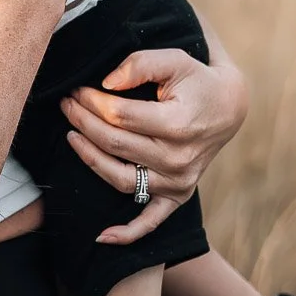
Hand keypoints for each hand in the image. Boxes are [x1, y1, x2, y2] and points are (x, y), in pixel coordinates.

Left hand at [60, 27, 248, 244]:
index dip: (91, 101)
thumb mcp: (174, 60)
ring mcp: (178, 182)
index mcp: (178, 125)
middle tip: (66, 104)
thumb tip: (105, 83)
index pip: (119, 116)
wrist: (229, 107)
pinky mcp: (178, 195)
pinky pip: (150, 221)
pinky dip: (127, 233)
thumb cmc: (196, 81)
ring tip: (71, 135)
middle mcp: (179, 159)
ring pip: (120, 178)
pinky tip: (101, 236)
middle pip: (114, 144)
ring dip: (89, 159)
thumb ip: (139, 64)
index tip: (77, 89)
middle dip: (83, 121)